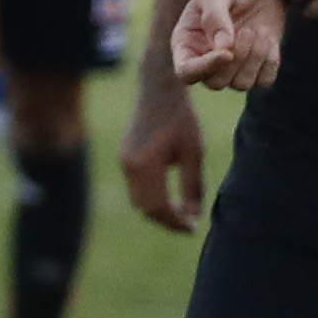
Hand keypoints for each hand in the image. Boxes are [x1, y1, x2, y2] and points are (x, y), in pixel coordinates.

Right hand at [119, 76, 205, 231]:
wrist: (157, 89)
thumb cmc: (181, 118)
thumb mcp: (193, 151)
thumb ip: (193, 184)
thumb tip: (194, 215)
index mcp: (144, 164)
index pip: (157, 206)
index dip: (175, 221)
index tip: (193, 228)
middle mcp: (128, 165)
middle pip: (144, 207)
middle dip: (166, 220)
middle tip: (189, 226)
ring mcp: (123, 161)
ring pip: (138, 199)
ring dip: (158, 211)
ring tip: (183, 216)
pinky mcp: (125, 157)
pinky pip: (136, 187)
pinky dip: (151, 199)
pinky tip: (170, 200)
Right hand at [172, 0, 286, 91]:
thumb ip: (215, 18)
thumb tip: (223, 49)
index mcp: (187, 43)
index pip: (186, 72)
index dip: (205, 68)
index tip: (227, 53)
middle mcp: (206, 59)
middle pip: (215, 83)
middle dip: (237, 60)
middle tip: (248, 31)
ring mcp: (232, 66)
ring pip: (241, 85)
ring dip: (255, 59)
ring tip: (259, 31)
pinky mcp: (257, 66)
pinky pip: (264, 80)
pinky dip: (270, 62)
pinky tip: (269, 38)